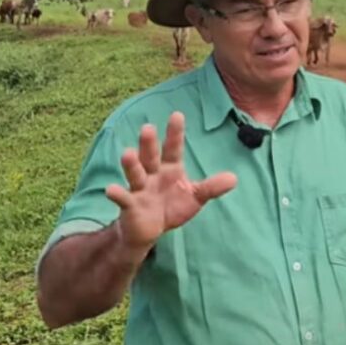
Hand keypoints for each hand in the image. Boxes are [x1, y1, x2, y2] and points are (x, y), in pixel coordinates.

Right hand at [105, 111, 236, 252]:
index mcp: (170, 169)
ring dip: (131, 164)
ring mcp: (140, 189)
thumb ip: (212, 187)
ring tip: (127, 153)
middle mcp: (153, 174)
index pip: (173, 148)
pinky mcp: (130, 205)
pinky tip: (111, 189)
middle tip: (148, 128)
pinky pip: (123, 198)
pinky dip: (117, 194)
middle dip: (149, 144)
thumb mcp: (195, 197)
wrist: (150, 230)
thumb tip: (234, 179)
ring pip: (135, 174)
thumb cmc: (171, 207)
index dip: (175, 133)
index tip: (177, 115)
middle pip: (151, 157)